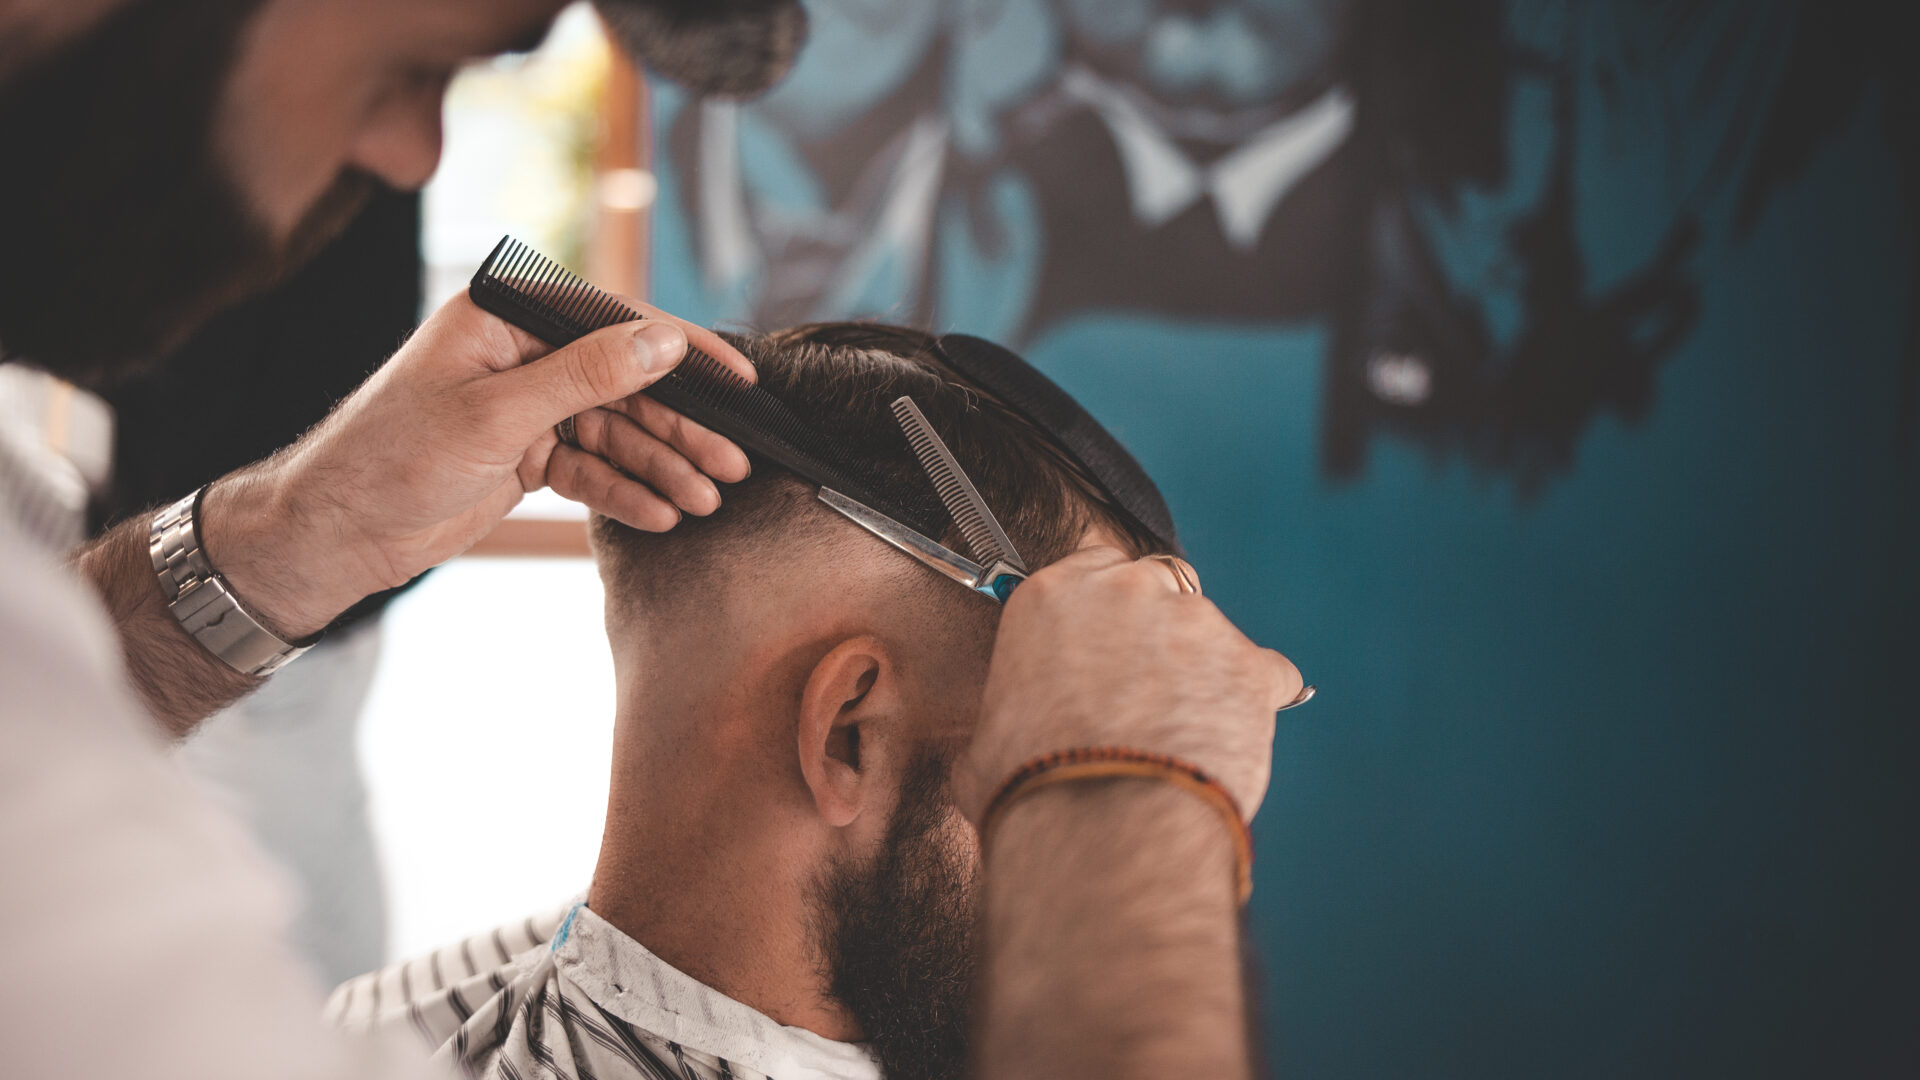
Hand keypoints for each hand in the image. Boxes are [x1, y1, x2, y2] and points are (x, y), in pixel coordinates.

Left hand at [201, 291, 755, 636]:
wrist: (332, 535)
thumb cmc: (388, 460)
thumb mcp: (494, 415)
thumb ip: (584, 376)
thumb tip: (661, 342)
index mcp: (505, 317)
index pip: (614, 323)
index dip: (683, 353)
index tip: (738, 383)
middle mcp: (520, 354)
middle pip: (625, 383)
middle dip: (681, 428)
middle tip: (732, 465)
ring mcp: (524, 406)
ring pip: (615, 431)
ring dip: (661, 467)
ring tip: (705, 501)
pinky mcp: (523, 455)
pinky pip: (591, 468)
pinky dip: (625, 492)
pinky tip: (662, 515)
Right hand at [953, 546, 1301, 824]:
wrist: (1101, 829)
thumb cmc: (1029, 790)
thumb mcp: (987, 738)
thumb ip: (1011, 712)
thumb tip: (1006, 740)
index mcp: (1053, 596)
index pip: (1095, 567)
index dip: (1107, 611)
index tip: (1110, 644)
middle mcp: (1126, 591)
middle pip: (1159, 585)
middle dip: (1159, 631)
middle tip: (1147, 691)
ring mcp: (1194, 622)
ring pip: (1212, 633)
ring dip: (1204, 671)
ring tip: (1183, 737)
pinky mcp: (1249, 664)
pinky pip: (1269, 674)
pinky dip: (1257, 702)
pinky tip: (1232, 740)